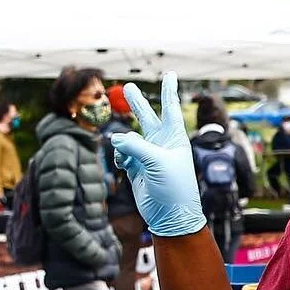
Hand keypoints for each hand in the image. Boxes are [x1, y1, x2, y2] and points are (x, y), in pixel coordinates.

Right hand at [111, 73, 205, 236]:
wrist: (170, 216)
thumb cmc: (174, 187)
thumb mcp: (157, 162)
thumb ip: (135, 146)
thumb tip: (115, 139)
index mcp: (175, 137)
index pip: (170, 108)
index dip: (169, 90)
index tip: (169, 74)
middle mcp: (162, 144)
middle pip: (147, 116)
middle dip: (137, 103)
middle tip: (128, 87)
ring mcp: (148, 155)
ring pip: (130, 138)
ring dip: (123, 142)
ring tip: (125, 154)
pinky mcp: (136, 168)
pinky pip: (122, 154)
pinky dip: (119, 156)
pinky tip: (123, 164)